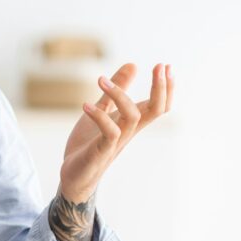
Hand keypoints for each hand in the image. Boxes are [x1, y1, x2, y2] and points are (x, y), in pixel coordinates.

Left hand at [59, 63, 173, 202]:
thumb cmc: (88, 145)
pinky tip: (85, 105)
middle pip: (156, 110)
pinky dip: (99, 116)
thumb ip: (115, 91)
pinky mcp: (102, 151)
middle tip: (160, 66)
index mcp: (131, 122)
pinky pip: (109, 132)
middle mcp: (129, 131)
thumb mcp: (102, 111)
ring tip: (100, 79)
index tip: (165, 65)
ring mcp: (116, 141)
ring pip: (133, 117)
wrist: (74, 176)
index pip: (158, 105)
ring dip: (120, 95)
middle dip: (161, 88)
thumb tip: (133, 64)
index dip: (166, 87)